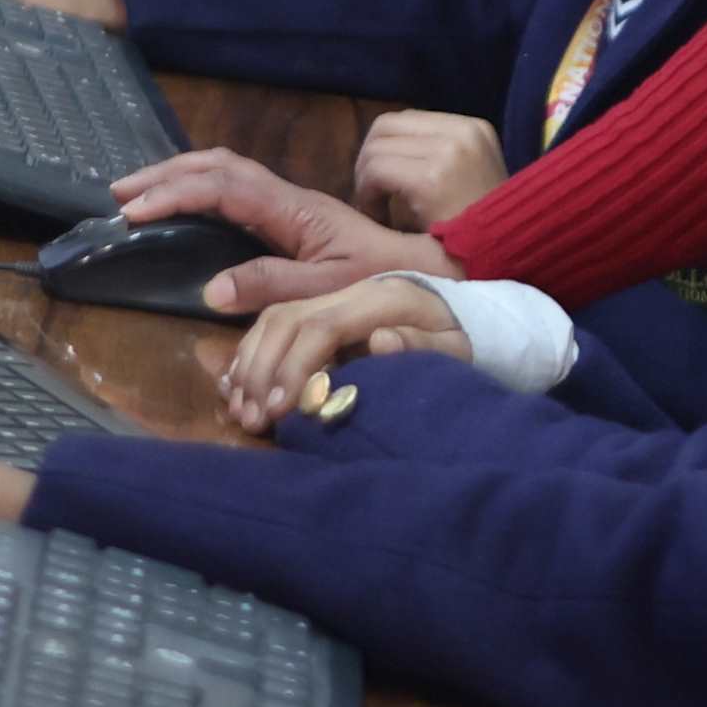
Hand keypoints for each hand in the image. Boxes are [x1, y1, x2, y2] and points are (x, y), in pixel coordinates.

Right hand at [106, 149, 452, 312]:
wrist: (428, 270)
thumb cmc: (383, 280)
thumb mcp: (327, 291)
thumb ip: (272, 286)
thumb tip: (211, 288)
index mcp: (293, 210)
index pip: (223, 188)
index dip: (175, 195)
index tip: (134, 211)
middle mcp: (288, 199)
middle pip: (218, 167)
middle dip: (166, 175)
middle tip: (120, 193)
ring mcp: (289, 205)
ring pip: (226, 172)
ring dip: (179, 177)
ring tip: (139, 195)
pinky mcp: (292, 218)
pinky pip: (236, 190)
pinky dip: (200, 190)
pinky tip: (184, 206)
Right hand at [223, 278, 475, 429]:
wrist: (468, 314)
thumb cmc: (464, 338)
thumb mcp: (459, 347)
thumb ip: (423, 346)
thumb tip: (380, 341)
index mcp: (383, 296)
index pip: (323, 325)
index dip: (297, 366)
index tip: (281, 407)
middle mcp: (351, 290)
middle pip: (288, 318)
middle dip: (263, 369)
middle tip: (252, 417)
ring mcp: (334, 296)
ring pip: (274, 319)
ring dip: (250, 364)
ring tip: (242, 410)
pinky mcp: (324, 309)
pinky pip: (275, 323)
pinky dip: (251, 355)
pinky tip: (237, 387)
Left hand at [354, 112, 509, 230]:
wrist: (502, 257)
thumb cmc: (481, 228)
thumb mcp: (468, 176)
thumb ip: (435, 153)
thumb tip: (382, 145)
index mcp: (474, 127)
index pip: (407, 119)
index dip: (384, 147)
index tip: (382, 180)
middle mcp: (463, 131)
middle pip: (386, 126)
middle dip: (367, 158)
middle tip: (369, 192)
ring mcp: (449, 151)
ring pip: (376, 148)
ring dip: (364, 180)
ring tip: (375, 208)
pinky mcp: (432, 178)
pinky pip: (376, 171)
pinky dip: (367, 194)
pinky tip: (378, 217)